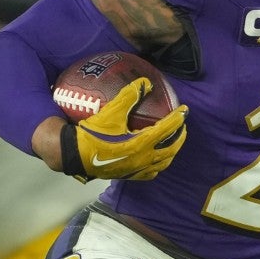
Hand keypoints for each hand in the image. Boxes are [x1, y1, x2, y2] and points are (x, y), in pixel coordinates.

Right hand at [62, 77, 188, 180]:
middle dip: (180, 136)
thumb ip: (129, 95)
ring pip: (163, 163)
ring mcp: (136, 170)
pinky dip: (158, 165)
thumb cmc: (92, 134)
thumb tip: (145, 82)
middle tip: (182, 126)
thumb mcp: (111, 112)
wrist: (74, 155)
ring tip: (173, 141)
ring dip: (172, 151)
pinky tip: (156, 159)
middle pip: (171, 149)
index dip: (178, 118)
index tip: (185, 110)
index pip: (167, 129)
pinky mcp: (128, 176)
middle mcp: (143, 159)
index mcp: (141, 143)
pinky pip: (150, 173)